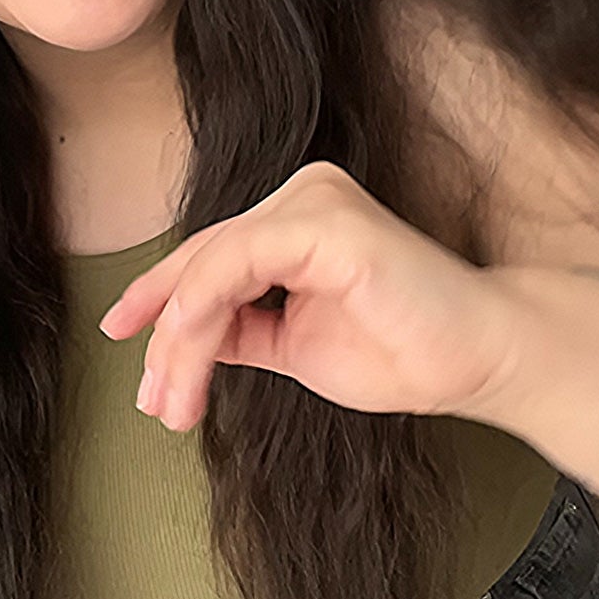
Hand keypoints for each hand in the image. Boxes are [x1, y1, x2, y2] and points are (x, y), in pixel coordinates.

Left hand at [98, 161, 518, 432]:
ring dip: (179, 340)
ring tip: (172, 402)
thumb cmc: (404, 350)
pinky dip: (203, 305)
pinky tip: (186, 348)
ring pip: (212, 266)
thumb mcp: (294, 344)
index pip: (211, 255)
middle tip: (151, 402)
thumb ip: (241, 329)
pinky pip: (240, 260)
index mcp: (298, 218)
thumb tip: (178, 339)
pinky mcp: (329, 224)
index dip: (158, 297)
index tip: (120, 337)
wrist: (478, 360)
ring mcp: (315, 202)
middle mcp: (304, 196)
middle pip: (204, 261)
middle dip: (166, 336)